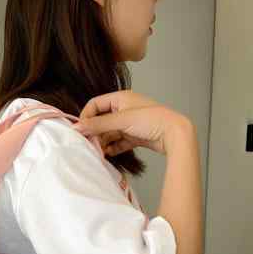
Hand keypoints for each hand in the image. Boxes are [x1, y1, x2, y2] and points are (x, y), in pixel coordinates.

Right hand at [73, 90, 192, 156]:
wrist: (175, 134)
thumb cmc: (151, 120)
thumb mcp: (121, 120)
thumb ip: (98, 124)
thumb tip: (77, 127)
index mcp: (120, 98)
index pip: (95, 104)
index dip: (86, 116)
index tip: (80, 130)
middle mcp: (124, 109)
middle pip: (101, 120)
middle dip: (94, 132)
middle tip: (87, 144)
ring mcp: (130, 124)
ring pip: (109, 133)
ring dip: (102, 142)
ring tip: (97, 151)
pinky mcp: (135, 137)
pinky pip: (118, 142)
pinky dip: (112, 148)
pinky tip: (108, 155)